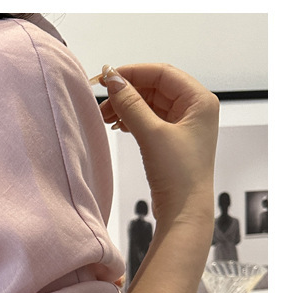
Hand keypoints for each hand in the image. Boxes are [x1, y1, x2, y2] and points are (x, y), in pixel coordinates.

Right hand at [94, 64, 218, 225]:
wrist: (183, 211)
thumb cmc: (178, 174)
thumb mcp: (152, 134)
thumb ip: (130, 105)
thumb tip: (113, 81)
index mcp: (199, 101)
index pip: (162, 74)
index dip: (133, 72)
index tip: (107, 77)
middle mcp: (194, 109)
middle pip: (155, 87)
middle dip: (127, 92)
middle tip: (102, 100)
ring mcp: (183, 125)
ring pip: (149, 104)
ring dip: (127, 107)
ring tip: (105, 116)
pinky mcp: (171, 141)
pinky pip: (149, 120)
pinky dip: (131, 119)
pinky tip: (117, 125)